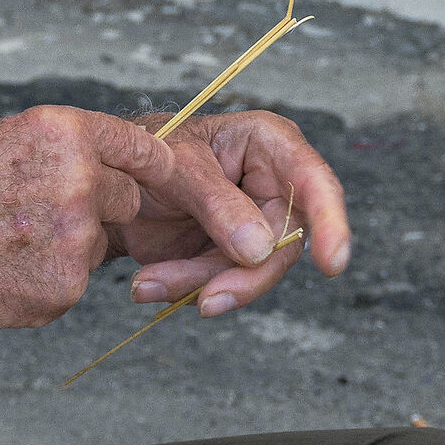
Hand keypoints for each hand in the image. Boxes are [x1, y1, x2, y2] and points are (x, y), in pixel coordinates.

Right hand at [0, 104, 347, 338]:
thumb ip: (51, 146)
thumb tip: (88, 154)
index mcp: (60, 130)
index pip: (149, 145)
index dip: (175, 169)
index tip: (205, 184)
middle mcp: (76, 177)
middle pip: (133, 196)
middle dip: (111, 210)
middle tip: (67, 220)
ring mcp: (72, 235)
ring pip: (100, 243)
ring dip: (68, 247)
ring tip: (2, 244)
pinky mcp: (63, 286)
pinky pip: (74, 283)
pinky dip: (46, 282)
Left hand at [120, 108, 349, 314]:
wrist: (113, 183)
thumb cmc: (149, 153)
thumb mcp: (175, 166)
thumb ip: (216, 202)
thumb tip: (259, 249)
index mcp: (270, 145)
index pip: (315, 183)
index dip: (330, 223)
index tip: (331, 264)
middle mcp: (273, 185)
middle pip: (284, 243)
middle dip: (242, 276)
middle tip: (205, 299)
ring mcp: (254, 224)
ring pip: (252, 272)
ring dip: (201, 286)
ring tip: (148, 285)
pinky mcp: (230, 256)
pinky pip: (221, 283)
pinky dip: (184, 289)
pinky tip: (149, 285)